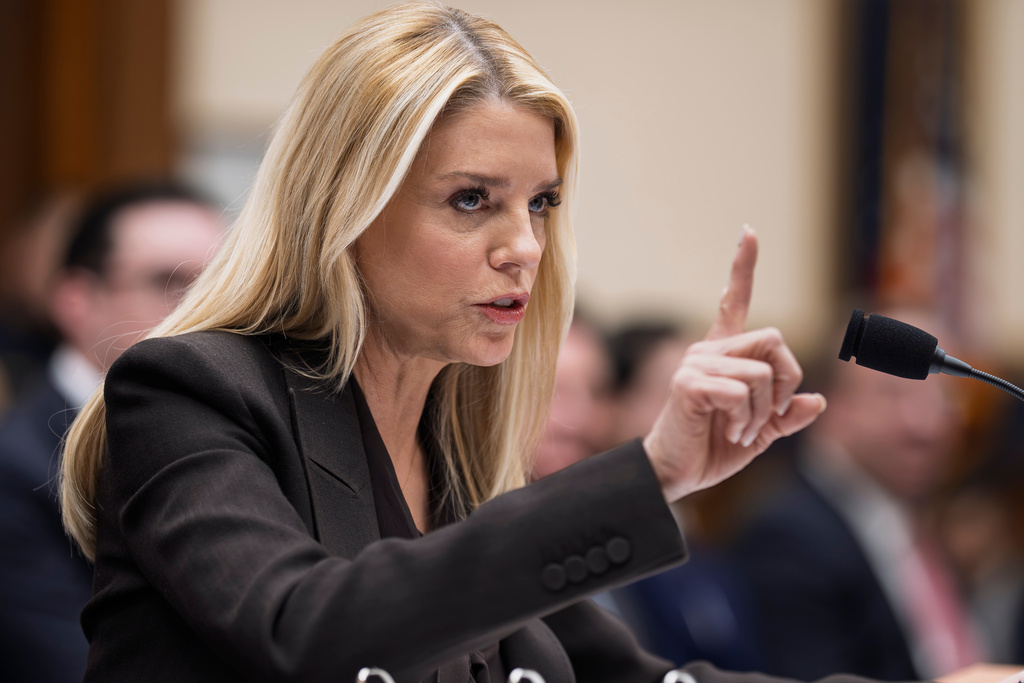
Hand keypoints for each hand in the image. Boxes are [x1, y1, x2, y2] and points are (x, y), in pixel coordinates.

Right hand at [643, 226, 825, 501]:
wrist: (675, 474)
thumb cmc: (711, 449)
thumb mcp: (761, 433)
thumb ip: (786, 415)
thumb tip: (819, 400)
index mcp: (723, 355)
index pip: (734, 301)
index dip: (742, 267)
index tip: (748, 232)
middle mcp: (707, 351)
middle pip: (774, 339)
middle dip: (787, 381)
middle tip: (772, 414)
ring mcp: (695, 364)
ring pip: (762, 373)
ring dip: (763, 412)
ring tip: (742, 432)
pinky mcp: (688, 384)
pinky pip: (742, 392)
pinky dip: (747, 420)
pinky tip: (730, 432)